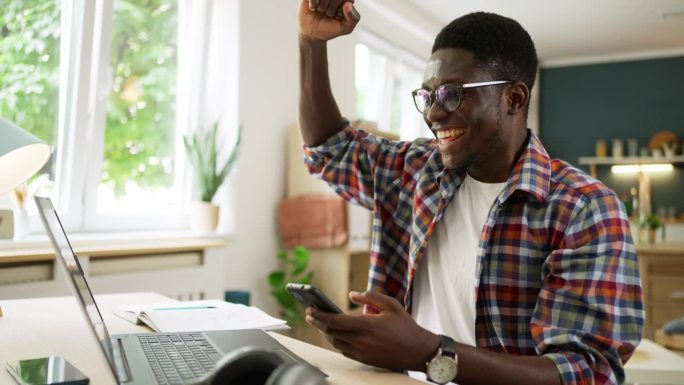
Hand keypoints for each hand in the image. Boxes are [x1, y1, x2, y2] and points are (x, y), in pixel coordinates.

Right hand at [298, 0, 360, 40]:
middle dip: (332, 10)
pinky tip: (314, 8)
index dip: (342, 10)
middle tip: (329, 14)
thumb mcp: (345, 28)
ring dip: (323, 7)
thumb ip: (353, 18)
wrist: (313, 34)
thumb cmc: (330, 28)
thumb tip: (348, 4)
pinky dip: (314, 4)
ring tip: (321, 11)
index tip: (338, 16)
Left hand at [305, 291, 439, 370]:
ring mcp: (362, 352)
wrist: (418, 351)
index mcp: (366, 325)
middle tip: (310, 314)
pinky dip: (336, 342)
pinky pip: (344, 351)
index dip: (319, 315)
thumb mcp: (391, 305)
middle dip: (317, 323)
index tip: (310, 309)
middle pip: (331, 332)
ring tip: (321, 323)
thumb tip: (352, 294)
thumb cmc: (406, 326)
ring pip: (335, 343)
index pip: (334, 321)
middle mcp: (361, 340)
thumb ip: (370, 297)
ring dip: (326, 333)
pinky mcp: (364, 359)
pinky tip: (335, 335)